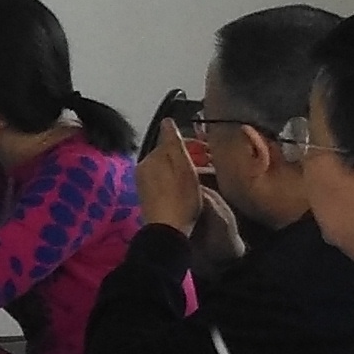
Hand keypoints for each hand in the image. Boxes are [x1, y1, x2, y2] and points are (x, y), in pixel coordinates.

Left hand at [136, 116, 206, 236]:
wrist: (168, 232)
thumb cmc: (180, 199)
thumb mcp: (183, 167)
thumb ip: (174, 143)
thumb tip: (167, 120)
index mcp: (150, 159)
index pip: (172, 142)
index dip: (193, 145)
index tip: (210, 153)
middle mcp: (143, 169)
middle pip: (169, 156)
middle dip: (189, 157)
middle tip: (210, 165)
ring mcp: (144, 185)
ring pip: (168, 169)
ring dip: (184, 169)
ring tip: (203, 177)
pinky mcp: (149, 198)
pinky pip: (165, 182)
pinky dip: (178, 180)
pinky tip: (189, 190)